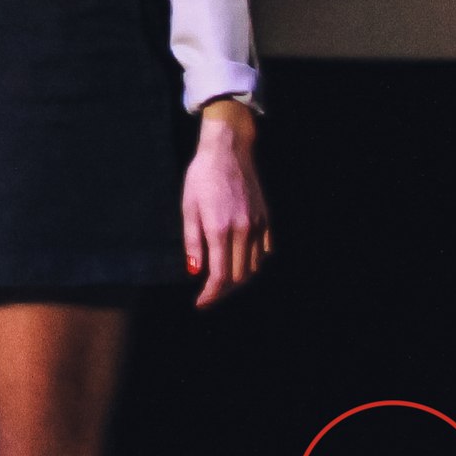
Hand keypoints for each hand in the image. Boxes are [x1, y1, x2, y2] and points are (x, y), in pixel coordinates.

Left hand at [183, 100, 269, 307]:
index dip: (211, 295)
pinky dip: (252, 263)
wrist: (228, 151)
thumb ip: (192, 241)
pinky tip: (238, 261)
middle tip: (207, 294)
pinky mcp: (267, 220)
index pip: (220, 276)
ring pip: (254, 267)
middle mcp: (243, 231)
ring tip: (221, 280)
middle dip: (223, 290)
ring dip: (238, 279)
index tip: (200, 303)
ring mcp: (258, 226)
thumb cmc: (201, 177)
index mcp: (220, 230)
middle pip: (239, 277)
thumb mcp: (189, 208)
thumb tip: (195, 271)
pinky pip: (263, 252)